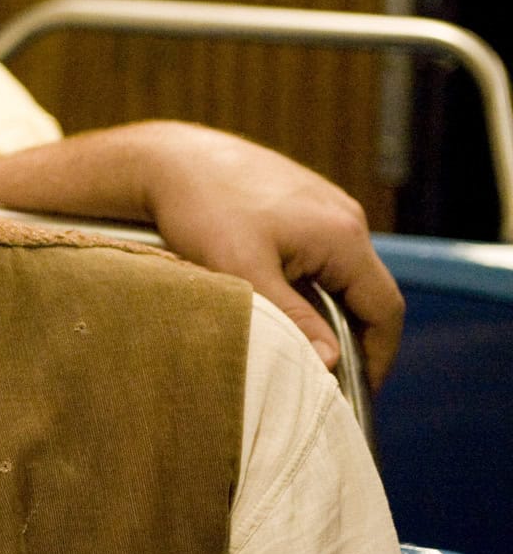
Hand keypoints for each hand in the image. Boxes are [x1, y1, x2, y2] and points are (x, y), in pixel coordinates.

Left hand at [131, 124, 405, 386]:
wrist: (167, 159)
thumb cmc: (201, 211)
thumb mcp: (244, 274)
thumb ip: (294, 319)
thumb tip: (332, 363)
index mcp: (343, 236)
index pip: (385, 309)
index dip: (378, 356)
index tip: (356, 393)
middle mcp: (344, 216)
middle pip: (367, 292)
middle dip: (352, 338)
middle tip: (326, 378)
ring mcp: (324, 204)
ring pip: (341, 273)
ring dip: (327, 311)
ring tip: (300, 346)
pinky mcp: (299, 201)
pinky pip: (319, 253)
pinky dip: (309, 285)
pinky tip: (277, 303)